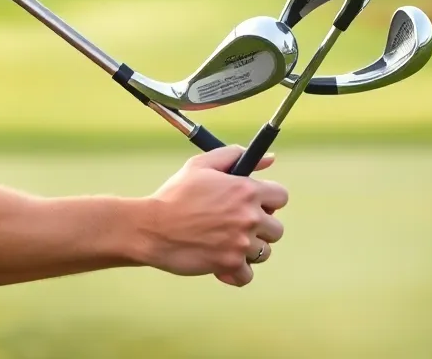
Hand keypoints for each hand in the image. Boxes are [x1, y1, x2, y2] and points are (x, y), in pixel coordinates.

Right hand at [140, 145, 287, 286]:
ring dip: (247, 250)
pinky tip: (221, 262)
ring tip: (225, 243)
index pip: (280, 197)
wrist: (150, 227)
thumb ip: (235, 155)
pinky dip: (236, 272)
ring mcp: (240, 243)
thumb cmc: (174, 195)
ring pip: (263, 252)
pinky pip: (247, 275)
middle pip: (276, 229)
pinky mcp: (229, 264)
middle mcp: (248, 216)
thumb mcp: (201, 165)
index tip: (254, 204)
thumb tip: (269, 159)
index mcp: (245, 190)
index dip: (268, 201)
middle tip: (235, 225)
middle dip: (260, 228)